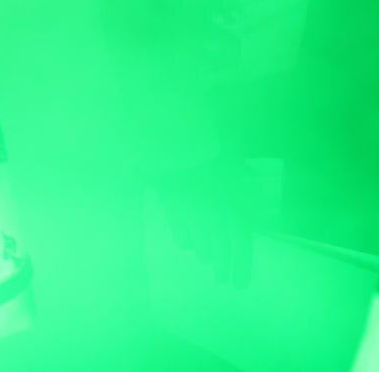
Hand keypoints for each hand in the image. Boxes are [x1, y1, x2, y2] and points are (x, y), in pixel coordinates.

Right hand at [155, 158, 256, 287]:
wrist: (185, 154)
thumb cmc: (218, 164)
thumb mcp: (243, 178)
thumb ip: (253, 196)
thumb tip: (264, 208)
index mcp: (236, 216)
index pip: (240, 252)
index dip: (240, 271)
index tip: (239, 285)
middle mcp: (216, 225)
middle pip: (221, 257)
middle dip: (223, 271)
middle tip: (222, 279)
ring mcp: (194, 223)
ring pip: (202, 251)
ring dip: (207, 256)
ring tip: (208, 259)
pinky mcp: (175, 218)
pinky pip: (183, 241)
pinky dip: (187, 243)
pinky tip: (190, 242)